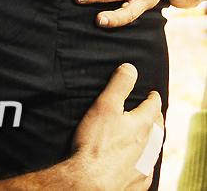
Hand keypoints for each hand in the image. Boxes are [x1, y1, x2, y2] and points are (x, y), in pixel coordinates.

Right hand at [72, 64, 162, 190]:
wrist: (90, 182)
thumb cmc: (95, 143)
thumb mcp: (104, 105)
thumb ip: (119, 84)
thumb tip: (131, 68)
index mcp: (143, 125)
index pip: (153, 106)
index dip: (153, 97)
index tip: (153, 93)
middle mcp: (149, 146)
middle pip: (158, 127)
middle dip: (156, 117)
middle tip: (153, 111)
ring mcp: (145, 166)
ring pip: (154, 148)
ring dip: (152, 138)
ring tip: (148, 133)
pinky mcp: (138, 182)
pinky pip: (147, 167)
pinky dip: (146, 159)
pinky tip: (140, 161)